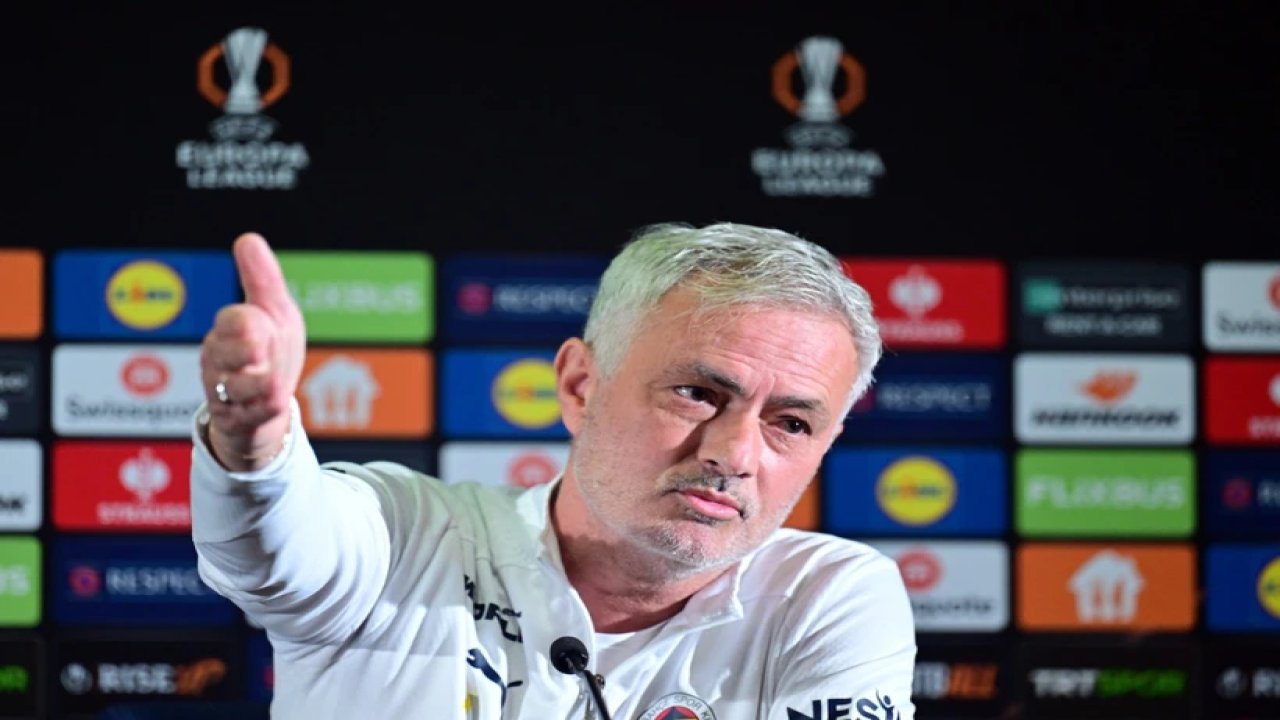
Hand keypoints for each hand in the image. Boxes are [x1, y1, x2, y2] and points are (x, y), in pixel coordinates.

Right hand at [199, 233, 306, 470]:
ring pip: (240, 385)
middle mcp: (220, 362)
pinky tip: (277, 399)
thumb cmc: (272, 355)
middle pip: (234, 351)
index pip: (233, 320)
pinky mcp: (239, 422)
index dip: (250, 322)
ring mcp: (226, 394)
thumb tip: (247, 239)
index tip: (260, 323)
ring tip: (270, 377)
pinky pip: (254, 414)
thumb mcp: (274, 313)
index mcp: (227, 331)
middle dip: (252, 348)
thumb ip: (261, 279)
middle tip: (261, 347)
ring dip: (260, 380)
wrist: (267, 410)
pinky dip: (267, 406)